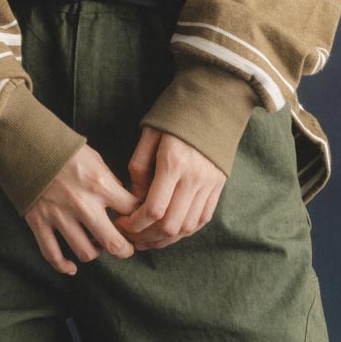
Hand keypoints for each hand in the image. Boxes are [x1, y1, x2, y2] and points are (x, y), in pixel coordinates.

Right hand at [23, 143, 143, 275]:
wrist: (25, 140)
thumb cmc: (62, 146)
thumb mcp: (94, 157)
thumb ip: (109, 182)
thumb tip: (122, 202)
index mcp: (100, 183)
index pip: (132, 211)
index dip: (139, 219)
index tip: (138, 223)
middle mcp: (82, 203)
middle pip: (113, 243)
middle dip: (125, 250)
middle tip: (127, 248)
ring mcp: (59, 215)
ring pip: (85, 253)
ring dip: (95, 253)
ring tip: (96, 245)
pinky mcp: (39, 221)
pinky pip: (53, 255)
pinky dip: (64, 265)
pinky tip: (72, 266)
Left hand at [111, 125, 225, 248]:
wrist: (213, 102)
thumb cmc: (175, 115)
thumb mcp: (149, 133)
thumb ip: (139, 167)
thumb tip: (136, 200)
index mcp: (173, 162)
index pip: (154, 209)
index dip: (135, 225)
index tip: (122, 224)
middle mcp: (194, 177)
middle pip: (171, 225)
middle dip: (147, 237)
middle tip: (132, 237)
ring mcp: (209, 184)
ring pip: (188, 228)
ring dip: (166, 239)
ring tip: (147, 239)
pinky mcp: (218, 186)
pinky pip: (203, 219)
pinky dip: (186, 231)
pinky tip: (170, 231)